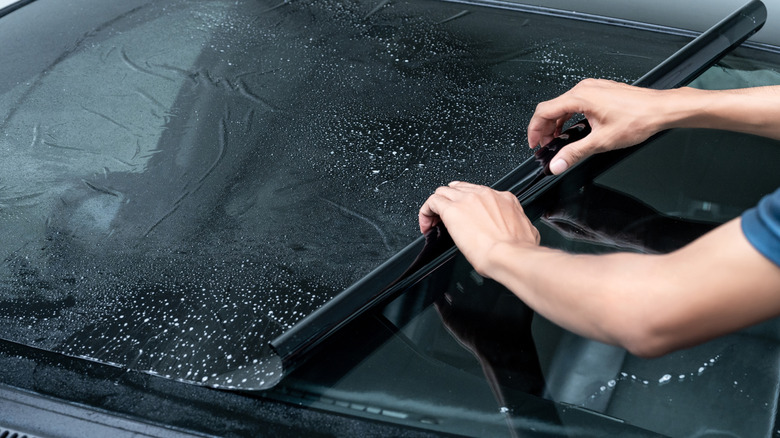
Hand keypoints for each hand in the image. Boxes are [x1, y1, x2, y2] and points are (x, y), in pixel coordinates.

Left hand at [418, 181, 539, 275]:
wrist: (511, 256)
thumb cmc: (518, 250)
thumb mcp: (527, 233)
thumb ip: (517, 228)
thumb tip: (515, 235)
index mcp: (504, 199)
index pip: (480, 193)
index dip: (469, 205)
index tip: (466, 217)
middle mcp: (485, 195)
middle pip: (459, 189)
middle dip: (451, 202)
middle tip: (446, 220)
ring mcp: (467, 200)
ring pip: (443, 192)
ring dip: (437, 205)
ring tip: (434, 222)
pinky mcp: (452, 210)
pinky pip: (432, 202)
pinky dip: (426, 212)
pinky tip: (427, 225)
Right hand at [527, 78, 668, 173]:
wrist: (661, 109)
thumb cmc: (638, 118)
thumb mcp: (601, 141)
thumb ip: (574, 153)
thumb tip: (557, 164)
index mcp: (580, 97)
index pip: (544, 111)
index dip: (534, 130)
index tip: (534, 144)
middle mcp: (585, 89)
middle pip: (552, 108)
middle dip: (544, 128)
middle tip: (545, 146)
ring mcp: (593, 88)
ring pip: (564, 105)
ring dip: (557, 123)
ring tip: (558, 140)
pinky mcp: (601, 91)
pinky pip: (576, 102)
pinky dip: (569, 116)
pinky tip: (575, 129)